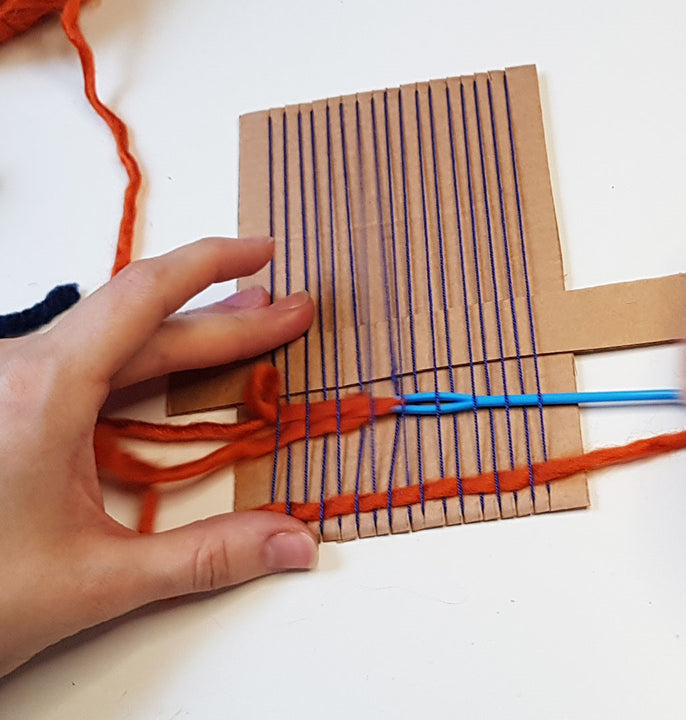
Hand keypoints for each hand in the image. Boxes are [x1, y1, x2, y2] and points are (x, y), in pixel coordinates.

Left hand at [0, 236, 317, 677]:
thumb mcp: (97, 579)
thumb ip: (206, 556)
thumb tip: (295, 542)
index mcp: (43, 391)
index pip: (144, 297)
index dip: (211, 264)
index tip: (263, 253)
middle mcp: (19, 369)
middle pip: (143, 323)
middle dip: (224, 319)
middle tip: (287, 314)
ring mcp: (8, 379)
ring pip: (112, 337)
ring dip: (185, 332)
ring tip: (245, 325)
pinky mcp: (6, 398)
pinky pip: (86, 358)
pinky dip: (144, 358)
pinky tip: (173, 367)